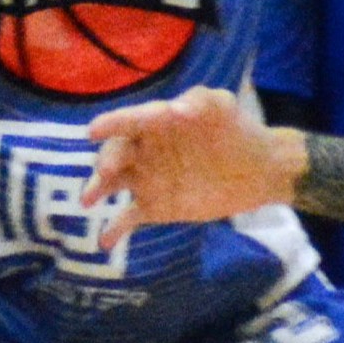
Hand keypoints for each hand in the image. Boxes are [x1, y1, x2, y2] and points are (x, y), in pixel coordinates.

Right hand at [85, 86, 302, 241]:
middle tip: (106, 171)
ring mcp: (147, 179)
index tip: (93, 131)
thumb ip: (200, 101)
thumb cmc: (234, 128)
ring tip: (88, 201)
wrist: (255, 168)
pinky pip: (128, 218)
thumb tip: (176, 109)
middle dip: (107, 160)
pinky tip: (104, 241)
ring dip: (97, 190)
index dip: (111, 124)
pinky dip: (114, 230)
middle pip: (116, 153)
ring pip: (112, 184)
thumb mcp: (221, 106)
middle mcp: (143, 150)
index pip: (128, 121)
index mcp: (154, 123)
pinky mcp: (155, 207)